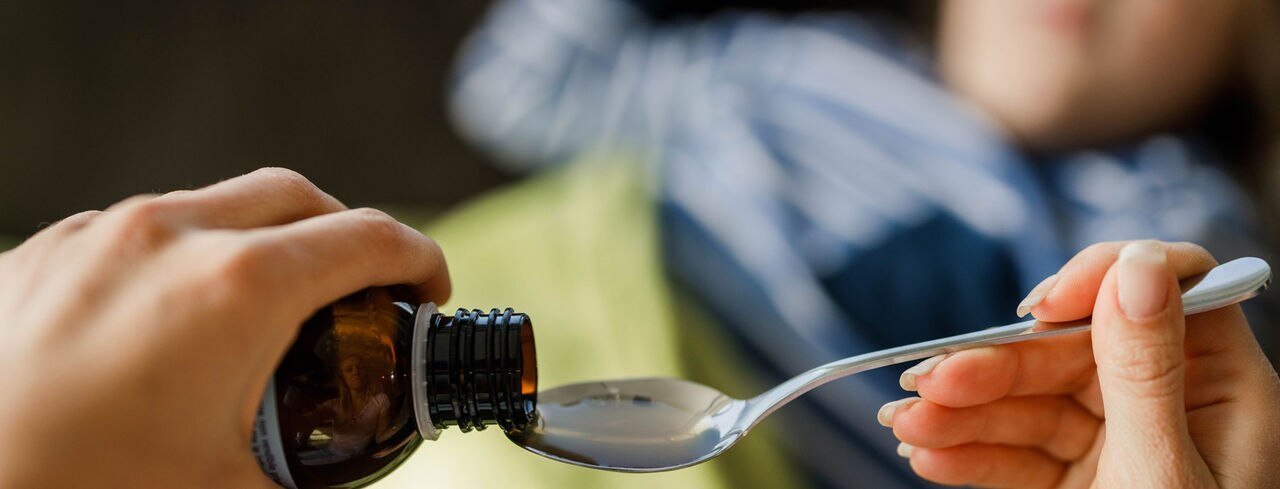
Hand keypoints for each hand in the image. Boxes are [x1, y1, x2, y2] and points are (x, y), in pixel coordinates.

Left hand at [0, 168, 449, 487]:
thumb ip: (311, 476)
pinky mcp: (41, 252)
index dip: (420, 263)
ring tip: (262, 314)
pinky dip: (182, 258)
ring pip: (213, 206)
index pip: (369, 239)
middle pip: (298, 196)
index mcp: (236, 290)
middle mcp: (169, 237)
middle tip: (361, 295)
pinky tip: (169, 325)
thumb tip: (344, 475)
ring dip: (260, 242)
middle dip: (346, 235)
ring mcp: (97, 235)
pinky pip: (139, 230)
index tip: (427, 295)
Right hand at [879, 241, 1279, 487]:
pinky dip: (971, 455)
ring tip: (906, 425)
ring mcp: (1122, 443)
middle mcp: (1172, 405)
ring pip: (1033, 404)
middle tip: (925, 383)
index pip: (1167, 288)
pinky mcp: (1082, 482)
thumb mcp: (1163, 470)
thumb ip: (1143, 369)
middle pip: (1071, 352)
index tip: (1038, 307)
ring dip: (963, 413)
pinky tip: (928, 457)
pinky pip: (1020, 454)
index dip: (1099, 280)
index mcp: (1223, 388)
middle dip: (993, 369)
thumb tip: (1134, 266)